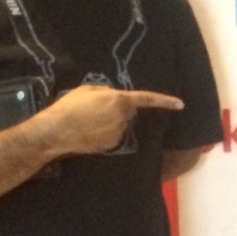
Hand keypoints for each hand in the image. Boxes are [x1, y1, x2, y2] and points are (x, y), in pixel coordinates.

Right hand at [39, 85, 182, 155]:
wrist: (56, 131)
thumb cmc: (69, 107)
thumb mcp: (87, 90)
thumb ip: (106, 92)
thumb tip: (115, 96)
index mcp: (119, 100)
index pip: (147, 99)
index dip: (165, 101)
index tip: (180, 104)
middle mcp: (123, 117)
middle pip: (129, 112)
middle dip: (119, 109)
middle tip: (97, 109)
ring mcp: (118, 133)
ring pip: (121, 125)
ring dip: (112, 122)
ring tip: (89, 121)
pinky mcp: (112, 145)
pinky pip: (114, 136)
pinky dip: (106, 134)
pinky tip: (90, 132)